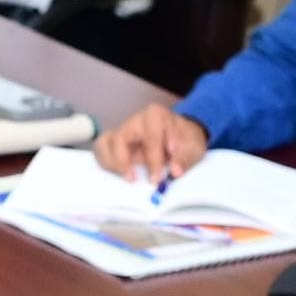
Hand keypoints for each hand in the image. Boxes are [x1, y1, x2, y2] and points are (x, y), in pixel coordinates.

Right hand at [94, 103, 209, 185]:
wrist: (180, 136)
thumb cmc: (185, 139)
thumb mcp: (193, 147)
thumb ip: (184, 158)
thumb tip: (174, 171)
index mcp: (156, 115)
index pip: (151, 136)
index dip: (154, 157)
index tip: (160, 176)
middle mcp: (136, 120)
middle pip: (121, 137)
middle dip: (126, 161)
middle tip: (136, 180)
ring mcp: (124, 130)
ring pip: (106, 142)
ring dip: (112, 162)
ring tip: (127, 177)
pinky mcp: (116, 141)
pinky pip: (101, 148)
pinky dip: (105, 162)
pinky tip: (118, 173)